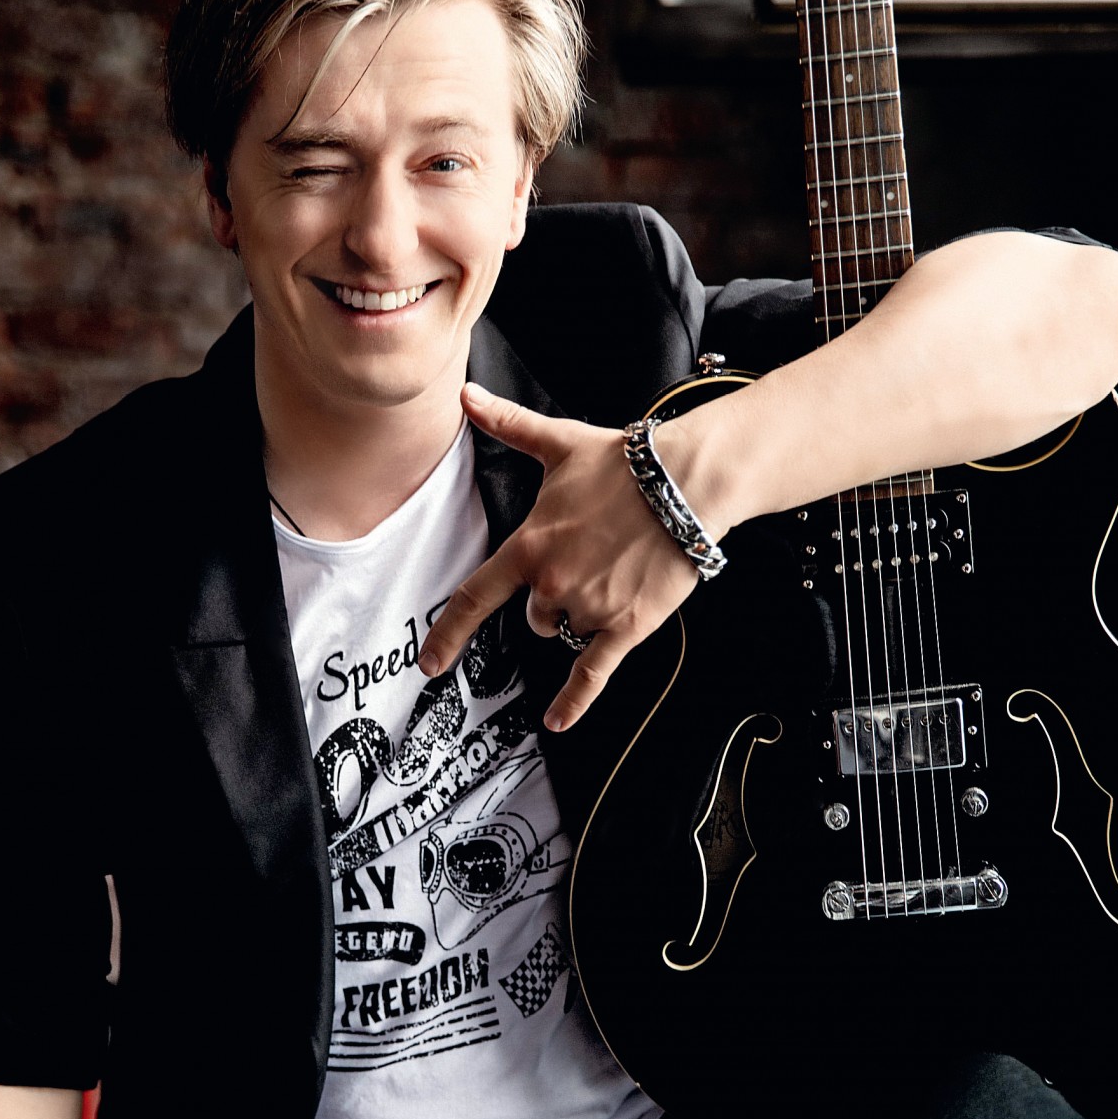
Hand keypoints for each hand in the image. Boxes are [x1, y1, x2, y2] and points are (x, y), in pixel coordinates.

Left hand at [419, 382, 732, 730]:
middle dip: (554, 601)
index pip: (476, 598)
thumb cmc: (623, 462)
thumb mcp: (558, 442)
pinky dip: (575, 702)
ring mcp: (590, 608)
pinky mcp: (627, 626)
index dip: (450, 635)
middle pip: (536, 619)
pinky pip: (593, 673)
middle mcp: (553, 583)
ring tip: (615, 575)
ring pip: (568, 632)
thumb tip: (465, 395)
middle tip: (589, 564)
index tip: (430, 665)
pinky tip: (558, 723)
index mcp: (530, 546)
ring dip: (582, 616)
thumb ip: (508, 426)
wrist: (687, 482)